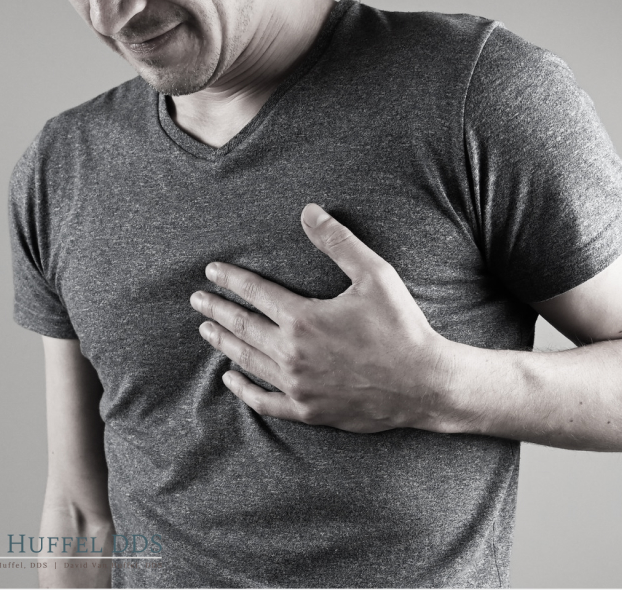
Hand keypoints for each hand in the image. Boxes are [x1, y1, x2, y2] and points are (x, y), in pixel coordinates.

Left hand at [189, 204, 449, 432]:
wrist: (424, 383)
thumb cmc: (401, 327)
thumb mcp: (375, 275)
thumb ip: (338, 242)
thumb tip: (309, 210)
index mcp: (303, 318)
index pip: (254, 293)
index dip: (230, 279)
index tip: (211, 272)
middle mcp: (291, 353)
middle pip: (242, 327)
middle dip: (216, 310)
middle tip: (197, 300)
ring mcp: (297, 385)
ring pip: (247, 361)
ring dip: (224, 343)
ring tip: (206, 331)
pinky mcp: (307, 410)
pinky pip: (264, 401)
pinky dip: (243, 389)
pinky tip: (231, 379)